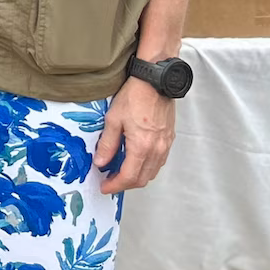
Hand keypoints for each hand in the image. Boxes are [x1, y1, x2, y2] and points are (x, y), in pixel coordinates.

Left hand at [96, 76, 174, 194]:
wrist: (155, 82)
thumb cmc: (134, 97)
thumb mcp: (113, 119)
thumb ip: (107, 144)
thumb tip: (100, 162)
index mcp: (142, 147)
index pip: (129, 177)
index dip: (115, 186)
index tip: (104, 187)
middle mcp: (157, 150)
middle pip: (142, 179)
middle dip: (125, 184)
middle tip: (110, 181)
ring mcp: (165, 146)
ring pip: (152, 173)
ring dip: (136, 177)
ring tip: (120, 172)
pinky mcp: (169, 140)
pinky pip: (159, 162)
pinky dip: (146, 168)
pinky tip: (135, 161)